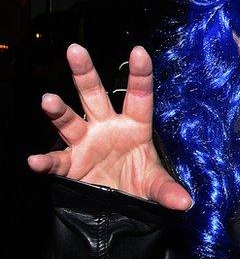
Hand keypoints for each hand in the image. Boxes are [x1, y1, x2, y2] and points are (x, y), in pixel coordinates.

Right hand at [27, 44, 191, 209]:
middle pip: (94, 96)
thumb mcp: (155, 186)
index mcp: (134, 126)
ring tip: (48, 100)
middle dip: (84, 73)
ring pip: (70, 121)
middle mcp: (107, 128)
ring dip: (58, 111)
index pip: (139, 96)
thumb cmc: (139, 185)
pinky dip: (45, 161)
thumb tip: (184, 203)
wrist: (119, 209)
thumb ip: (167, 191)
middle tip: (75, 50)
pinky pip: (56, 161)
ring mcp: (86, 144)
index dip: (140, 74)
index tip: (139, 51)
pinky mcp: (71, 165)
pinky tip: (35, 160)